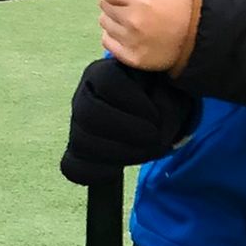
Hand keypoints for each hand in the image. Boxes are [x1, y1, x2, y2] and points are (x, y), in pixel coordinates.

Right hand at [60, 57, 199, 185]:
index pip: (107, 82)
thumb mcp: (171, 91)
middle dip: (127, 131)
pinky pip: (74, 168)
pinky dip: (98, 172)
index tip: (156, 114)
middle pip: (88, 114)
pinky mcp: (78, 151)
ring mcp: (77, 125)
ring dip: (121, 154)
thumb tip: (158, 128)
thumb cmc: (162, 97)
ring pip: (81, 143)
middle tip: (153, 137)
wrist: (156, 115)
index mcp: (103, 72)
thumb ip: (167, 101)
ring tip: (146, 151)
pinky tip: (119, 168)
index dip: (136, 102)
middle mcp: (83, 95)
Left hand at [96, 0, 196, 70]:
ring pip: (105, 23)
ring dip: (114, 19)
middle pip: (104, 6)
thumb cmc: (185, 3)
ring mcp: (131, 41)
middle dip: (114, 2)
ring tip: (134, 19)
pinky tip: (131, 33)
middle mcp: (133, 20)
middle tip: (133, 5)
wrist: (202, 36)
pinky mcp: (132, 57)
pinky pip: (108, 42)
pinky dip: (114, 36)